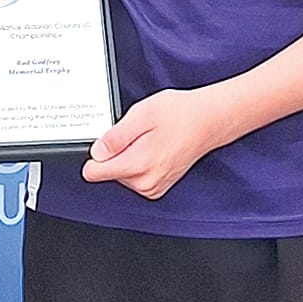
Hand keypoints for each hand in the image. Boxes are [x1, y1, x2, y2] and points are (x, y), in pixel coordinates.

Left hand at [82, 88, 224, 199]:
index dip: (96, 152)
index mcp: (139, 165)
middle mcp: (145, 183)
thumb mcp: (141, 114)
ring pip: (121, 173)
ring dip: (129, 154)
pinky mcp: (158, 186)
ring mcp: (153, 187)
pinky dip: (139, 160)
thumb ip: (115, 136)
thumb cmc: (181, 114)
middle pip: (108, 171)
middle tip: (137, 133)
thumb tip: (96, 151)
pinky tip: (154, 146)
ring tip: (149, 138)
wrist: (209, 120)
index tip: (106, 141)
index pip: (94, 172)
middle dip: (117, 151)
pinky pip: (135, 175)